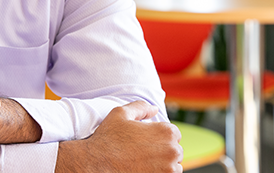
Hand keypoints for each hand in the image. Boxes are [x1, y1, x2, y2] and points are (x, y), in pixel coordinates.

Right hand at [55, 101, 182, 172]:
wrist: (97, 163)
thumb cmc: (108, 138)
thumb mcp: (121, 113)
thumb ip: (141, 107)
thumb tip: (154, 109)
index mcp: (166, 132)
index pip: (174, 133)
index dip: (159, 135)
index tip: (146, 139)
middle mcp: (172, 151)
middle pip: (175, 150)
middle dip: (162, 149)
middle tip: (142, 150)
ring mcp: (169, 169)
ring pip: (174, 165)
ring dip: (164, 163)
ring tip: (143, 161)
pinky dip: (159, 172)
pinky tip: (144, 169)